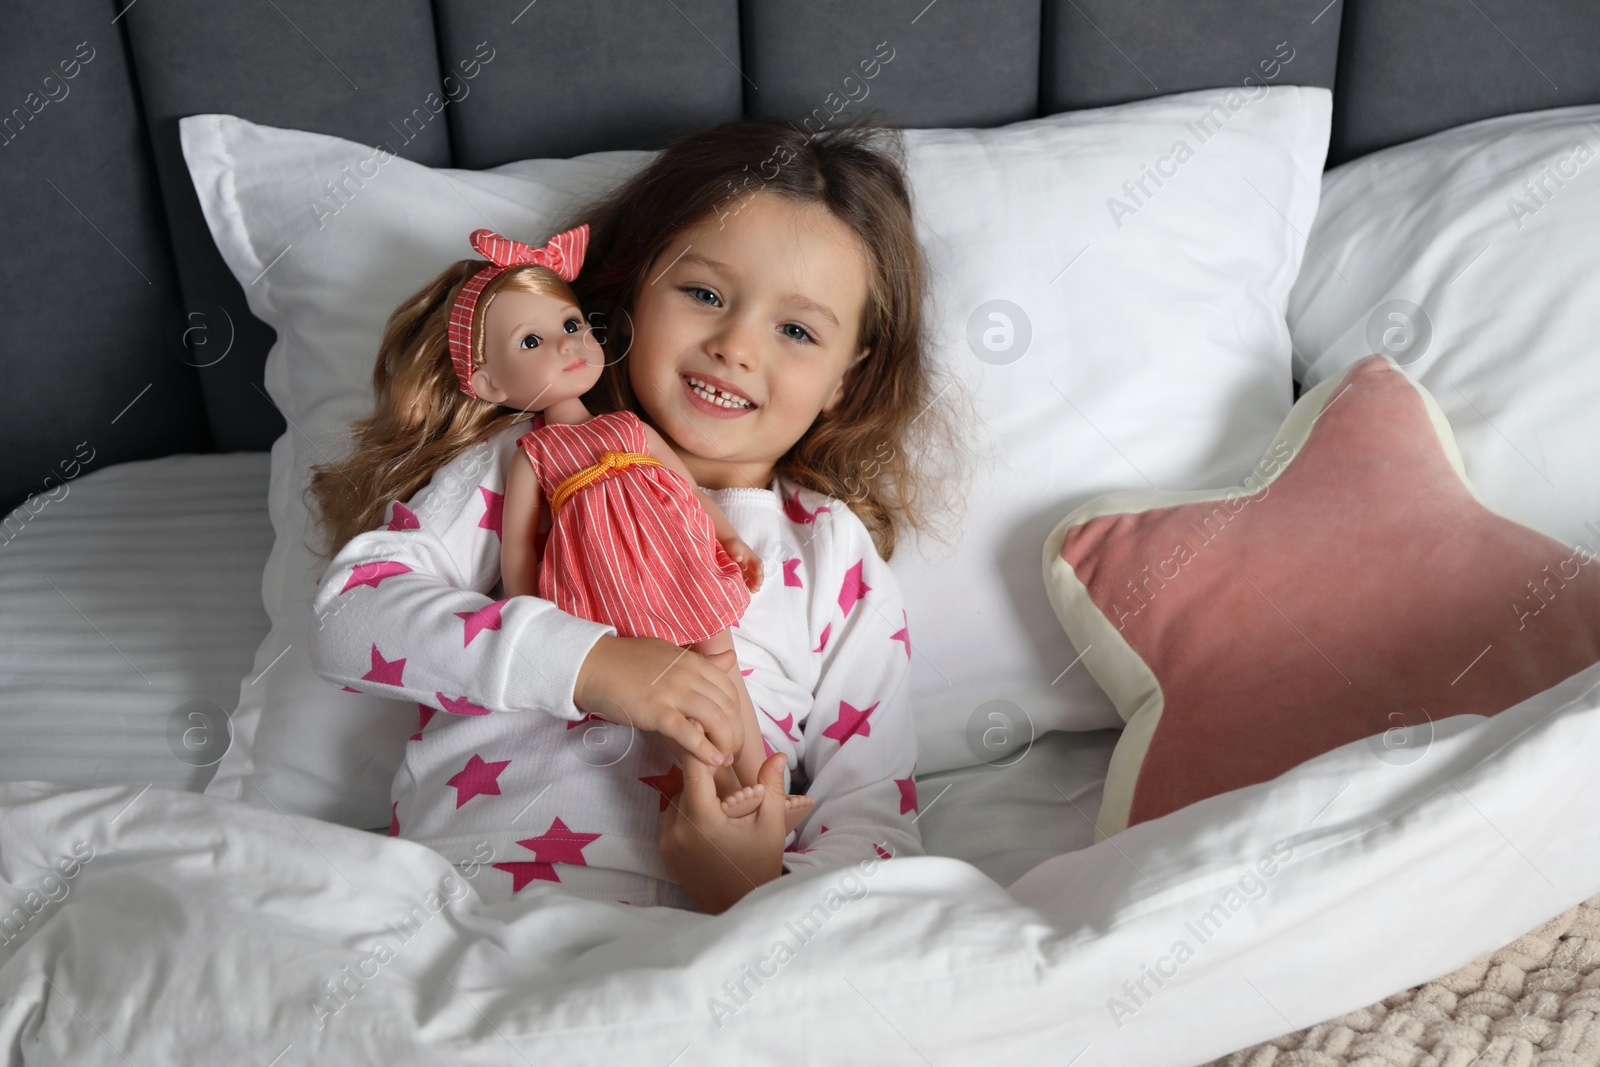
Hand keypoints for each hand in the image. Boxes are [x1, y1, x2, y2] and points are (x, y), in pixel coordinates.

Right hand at [573, 636, 743, 768]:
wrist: (592, 665)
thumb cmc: (628, 662)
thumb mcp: (669, 655)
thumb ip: (701, 661)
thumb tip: (730, 657)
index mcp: (693, 662)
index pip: (730, 691)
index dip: (736, 716)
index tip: (732, 732)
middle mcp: (689, 675)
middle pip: (728, 708)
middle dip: (735, 734)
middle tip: (732, 753)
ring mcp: (673, 692)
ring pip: (715, 721)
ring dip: (726, 745)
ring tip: (724, 761)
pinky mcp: (656, 711)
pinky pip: (688, 733)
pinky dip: (704, 750)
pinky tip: (713, 762)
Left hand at [660, 749, 787, 913]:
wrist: (741, 906)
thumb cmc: (760, 864)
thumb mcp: (771, 825)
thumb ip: (771, 787)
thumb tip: (776, 754)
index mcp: (703, 820)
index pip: (694, 769)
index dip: (701, 747)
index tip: (708, 731)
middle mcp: (678, 830)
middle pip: (687, 784)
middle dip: (706, 776)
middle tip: (726, 773)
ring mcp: (668, 842)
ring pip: (678, 800)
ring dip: (696, 794)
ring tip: (722, 803)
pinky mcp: (665, 852)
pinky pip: (673, 819)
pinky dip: (689, 813)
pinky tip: (711, 820)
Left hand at [722, 536, 762, 592]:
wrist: (727, 543)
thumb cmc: (732, 544)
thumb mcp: (734, 546)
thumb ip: (737, 552)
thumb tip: (739, 558)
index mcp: (750, 556)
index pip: (757, 563)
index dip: (759, 569)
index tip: (759, 574)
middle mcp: (750, 563)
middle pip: (757, 572)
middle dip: (758, 579)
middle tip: (758, 587)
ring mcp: (746, 567)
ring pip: (752, 576)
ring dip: (754, 583)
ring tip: (754, 591)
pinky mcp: (740, 571)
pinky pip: (746, 579)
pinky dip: (747, 584)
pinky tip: (747, 589)